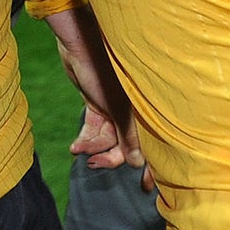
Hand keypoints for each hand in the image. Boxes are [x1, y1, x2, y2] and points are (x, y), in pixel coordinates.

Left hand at [47, 4, 142, 168]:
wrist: (78, 41)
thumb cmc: (103, 69)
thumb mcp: (118, 107)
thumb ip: (128, 135)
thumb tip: (138, 164)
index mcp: (146, 109)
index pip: (155, 144)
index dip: (153, 167)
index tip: (146, 189)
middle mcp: (134, 110)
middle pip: (128, 145)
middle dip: (111, 158)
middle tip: (94, 165)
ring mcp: (115, 107)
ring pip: (109, 139)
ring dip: (94, 148)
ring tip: (79, 151)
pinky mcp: (97, 103)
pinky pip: (94, 129)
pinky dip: (85, 139)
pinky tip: (75, 147)